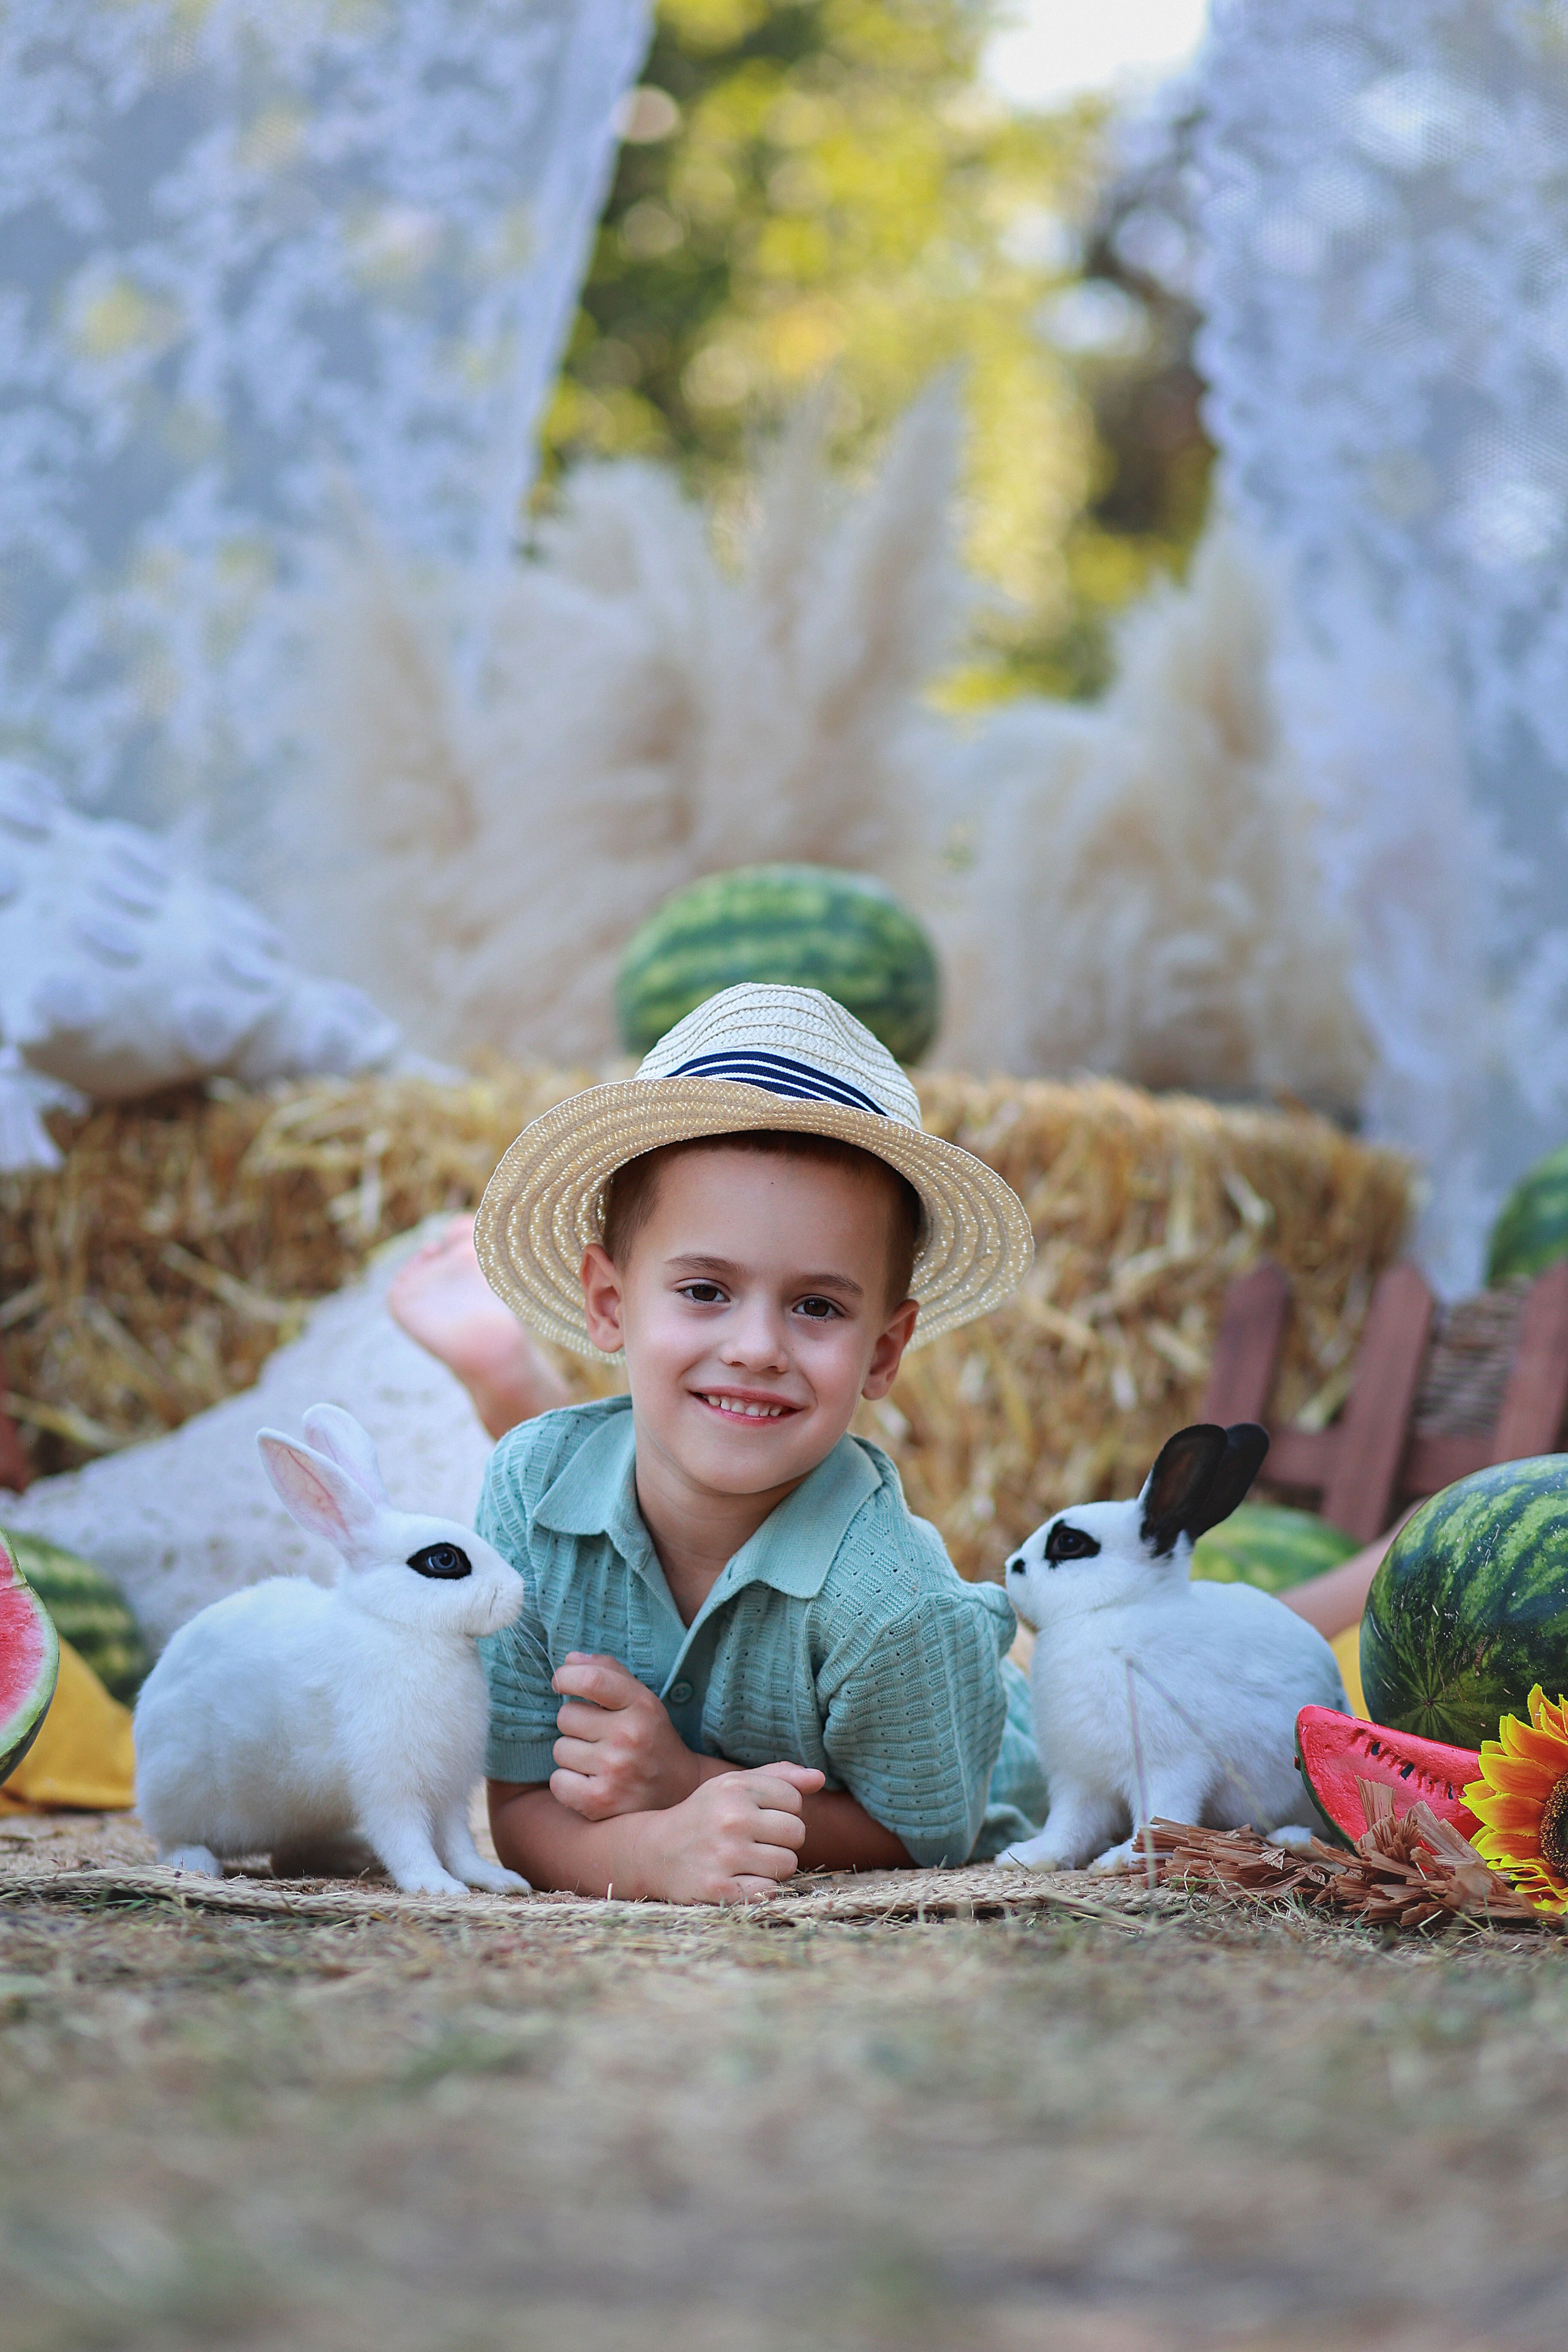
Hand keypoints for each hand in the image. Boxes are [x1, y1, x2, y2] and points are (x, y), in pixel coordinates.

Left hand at [550, 1653, 703, 1819]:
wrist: (680, 1791)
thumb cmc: (651, 1738)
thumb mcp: (641, 1699)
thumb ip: (608, 1672)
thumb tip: (569, 1660)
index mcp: (641, 1706)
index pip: (592, 1680)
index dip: (567, 1676)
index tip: (561, 1681)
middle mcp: (629, 1737)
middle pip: (566, 1716)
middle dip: (575, 1724)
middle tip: (597, 1735)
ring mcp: (615, 1771)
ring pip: (560, 1749)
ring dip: (572, 1755)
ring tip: (599, 1762)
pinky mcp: (600, 1802)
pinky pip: (557, 1782)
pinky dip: (567, 1783)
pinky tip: (591, 1783)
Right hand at [648, 1764, 824, 1903]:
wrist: (654, 1852)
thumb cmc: (705, 1815)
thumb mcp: (733, 1785)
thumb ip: (778, 1777)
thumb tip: (820, 1779)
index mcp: (735, 1787)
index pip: (794, 1800)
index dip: (782, 1810)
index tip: (757, 1816)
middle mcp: (731, 1819)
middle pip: (797, 1833)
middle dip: (782, 1839)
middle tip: (755, 1841)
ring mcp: (725, 1856)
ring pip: (788, 1864)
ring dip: (774, 1866)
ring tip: (748, 1860)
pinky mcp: (720, 1889)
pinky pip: (769, 1891)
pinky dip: (760, 1889)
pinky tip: (739, 1880)